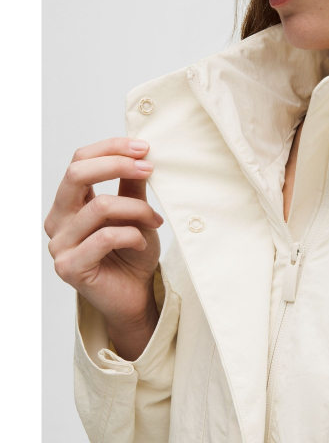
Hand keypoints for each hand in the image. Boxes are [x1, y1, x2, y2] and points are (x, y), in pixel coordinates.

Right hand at [45, 137, 162, 356]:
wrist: (135, 293)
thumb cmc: (133, 252)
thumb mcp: (136, 212)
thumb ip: (132, 185)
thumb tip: (139, 152)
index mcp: (70, 202)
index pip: (79, 161)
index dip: (110, 149)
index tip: (144, 148)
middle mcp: (58, 220)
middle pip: (76, 174)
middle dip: (117, 164)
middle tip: (149, 167)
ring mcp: (60, 244)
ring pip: (99, 206)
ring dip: (137, 210)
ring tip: (156, 221)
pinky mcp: (70, 266)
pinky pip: (105, 238)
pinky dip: (132, 235)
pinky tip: (142, 243)